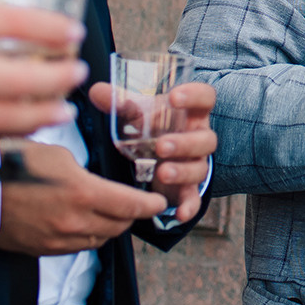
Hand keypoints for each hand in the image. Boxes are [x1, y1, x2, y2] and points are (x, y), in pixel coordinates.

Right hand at [0, 141, 167, 255]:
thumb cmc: (15, 164)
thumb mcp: (60, 156)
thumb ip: (86, 174)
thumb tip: (98, 184)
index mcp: (83, 193)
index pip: (131, 206)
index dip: (150, 206)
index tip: (159, 203)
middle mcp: (75, 222)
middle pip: (119, 226)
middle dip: (130, 215)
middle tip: (132, 204)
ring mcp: (59, 240)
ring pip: (99, 240)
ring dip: (108, 228)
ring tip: (106, 213)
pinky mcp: (43, 251)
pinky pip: (76, 248)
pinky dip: (85, 237)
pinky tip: (80, 223)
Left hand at [88, 80, 216, 217]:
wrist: (162, 153)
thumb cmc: (153, 125)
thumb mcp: (139, 113)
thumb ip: (121, 102)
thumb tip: (98, 91)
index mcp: (191, 113)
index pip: (205, 97)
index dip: (194, 96)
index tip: (173, 97)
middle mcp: (199, 137)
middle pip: (205, 139)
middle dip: (184, 143)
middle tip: (161, 146)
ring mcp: (196, 163)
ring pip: (200, 169)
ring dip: (183, 171)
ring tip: (162, 172)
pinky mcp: (189, 188)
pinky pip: (195, 198)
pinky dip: (190, 206)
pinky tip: (179, 213)